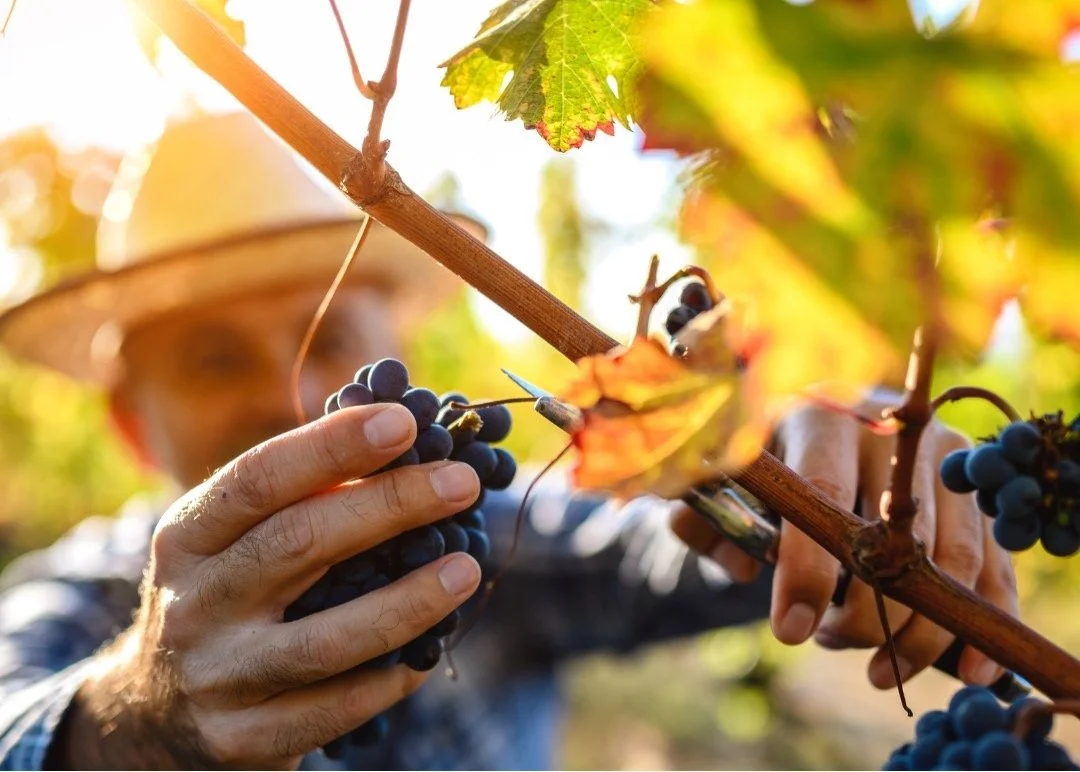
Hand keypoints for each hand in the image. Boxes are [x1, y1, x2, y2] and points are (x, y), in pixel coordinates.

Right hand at [61, 403, 481, 769]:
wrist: (152, 714)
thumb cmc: (224, 595)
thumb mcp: (230, 540)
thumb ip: (298, 496)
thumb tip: (407, 440)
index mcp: (187, 536)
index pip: (259, 478)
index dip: (333, 446)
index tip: (405, 423)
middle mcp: (194, 604)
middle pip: (300, 544)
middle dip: (391, 505)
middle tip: (462, 482)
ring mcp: (217, 676)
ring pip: (327, 640)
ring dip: (408, 601)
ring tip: (466, 568)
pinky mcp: (242, 739)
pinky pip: (336, 709)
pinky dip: (391, 678)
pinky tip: (429, 653)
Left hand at [670, 396, 1019, 690]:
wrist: (830, 416)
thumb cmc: (773, 457)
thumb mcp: (729, 478)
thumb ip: (710, 520)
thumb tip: (743, 568)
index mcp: (823, 418)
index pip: (824, 495)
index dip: (808, 570)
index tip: (791, 631)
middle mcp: (893, 431)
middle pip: (895, 540)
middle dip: (864, 615)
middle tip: (826, 642)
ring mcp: (945, 457)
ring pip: (951, 560)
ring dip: (919, 631)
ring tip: (878, 667)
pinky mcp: (977, 489)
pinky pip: (995, 562)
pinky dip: (987, 619)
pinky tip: (969, 671)